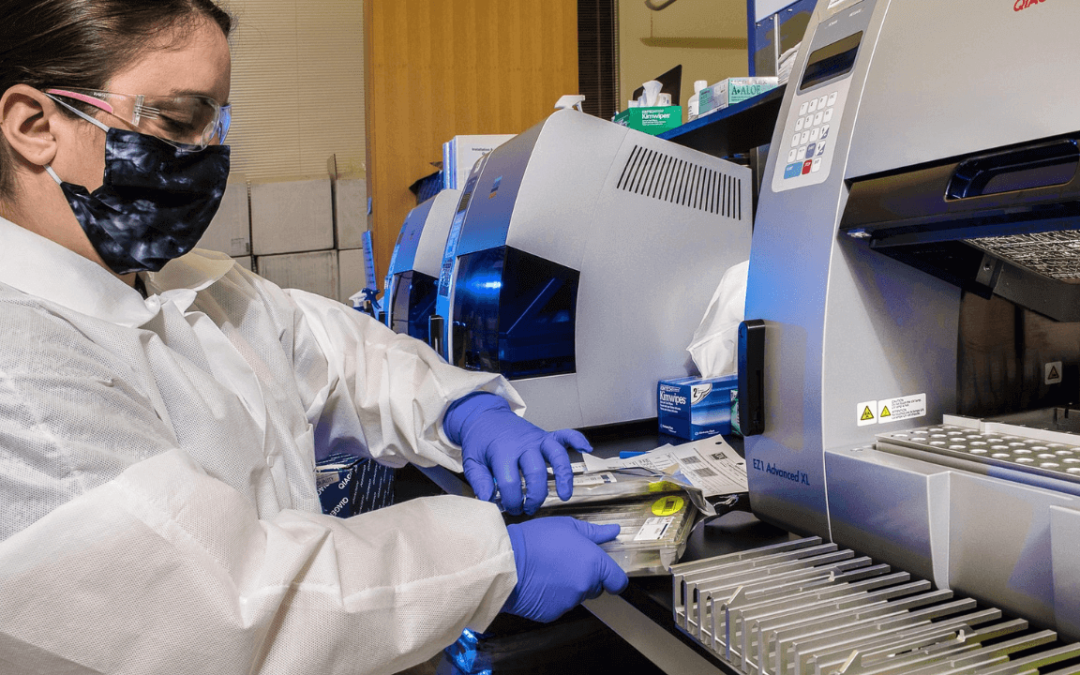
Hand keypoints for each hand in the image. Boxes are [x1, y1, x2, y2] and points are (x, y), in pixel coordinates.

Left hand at [444, 393, 591, 514]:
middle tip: (529, 508)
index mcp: (503, 451)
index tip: (511, 508)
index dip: (512, 501)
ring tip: (564, 495)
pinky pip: (565, 435)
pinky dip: (577, 440)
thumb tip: (488, 499)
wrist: (485, 417)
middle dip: (534, 496)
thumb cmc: (480, 442)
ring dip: (563, 476)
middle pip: (536, 472)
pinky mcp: (545, 435)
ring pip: (556, 456)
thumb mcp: (472, 461)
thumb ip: (479, 481)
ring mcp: (537, 438)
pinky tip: (586, 448)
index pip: (511, 482)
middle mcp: (523, 444)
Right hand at [503, 517, 627, 622]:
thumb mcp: (566, 526)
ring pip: (577, 596)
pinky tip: (540, 583)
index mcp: (594, 564)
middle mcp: (586, 586)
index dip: (613, 578)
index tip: (605, 574)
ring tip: (548, 570)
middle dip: (586, 578)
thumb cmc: (536, 540)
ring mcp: (570, 602)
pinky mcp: (553, 613)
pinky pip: (559, 606)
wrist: (506, 562)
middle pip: (596, 588)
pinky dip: (553, 597)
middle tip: (565, 563)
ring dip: (568, 587)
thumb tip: (614, 531)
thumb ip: (594, 532)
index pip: (618, 582)